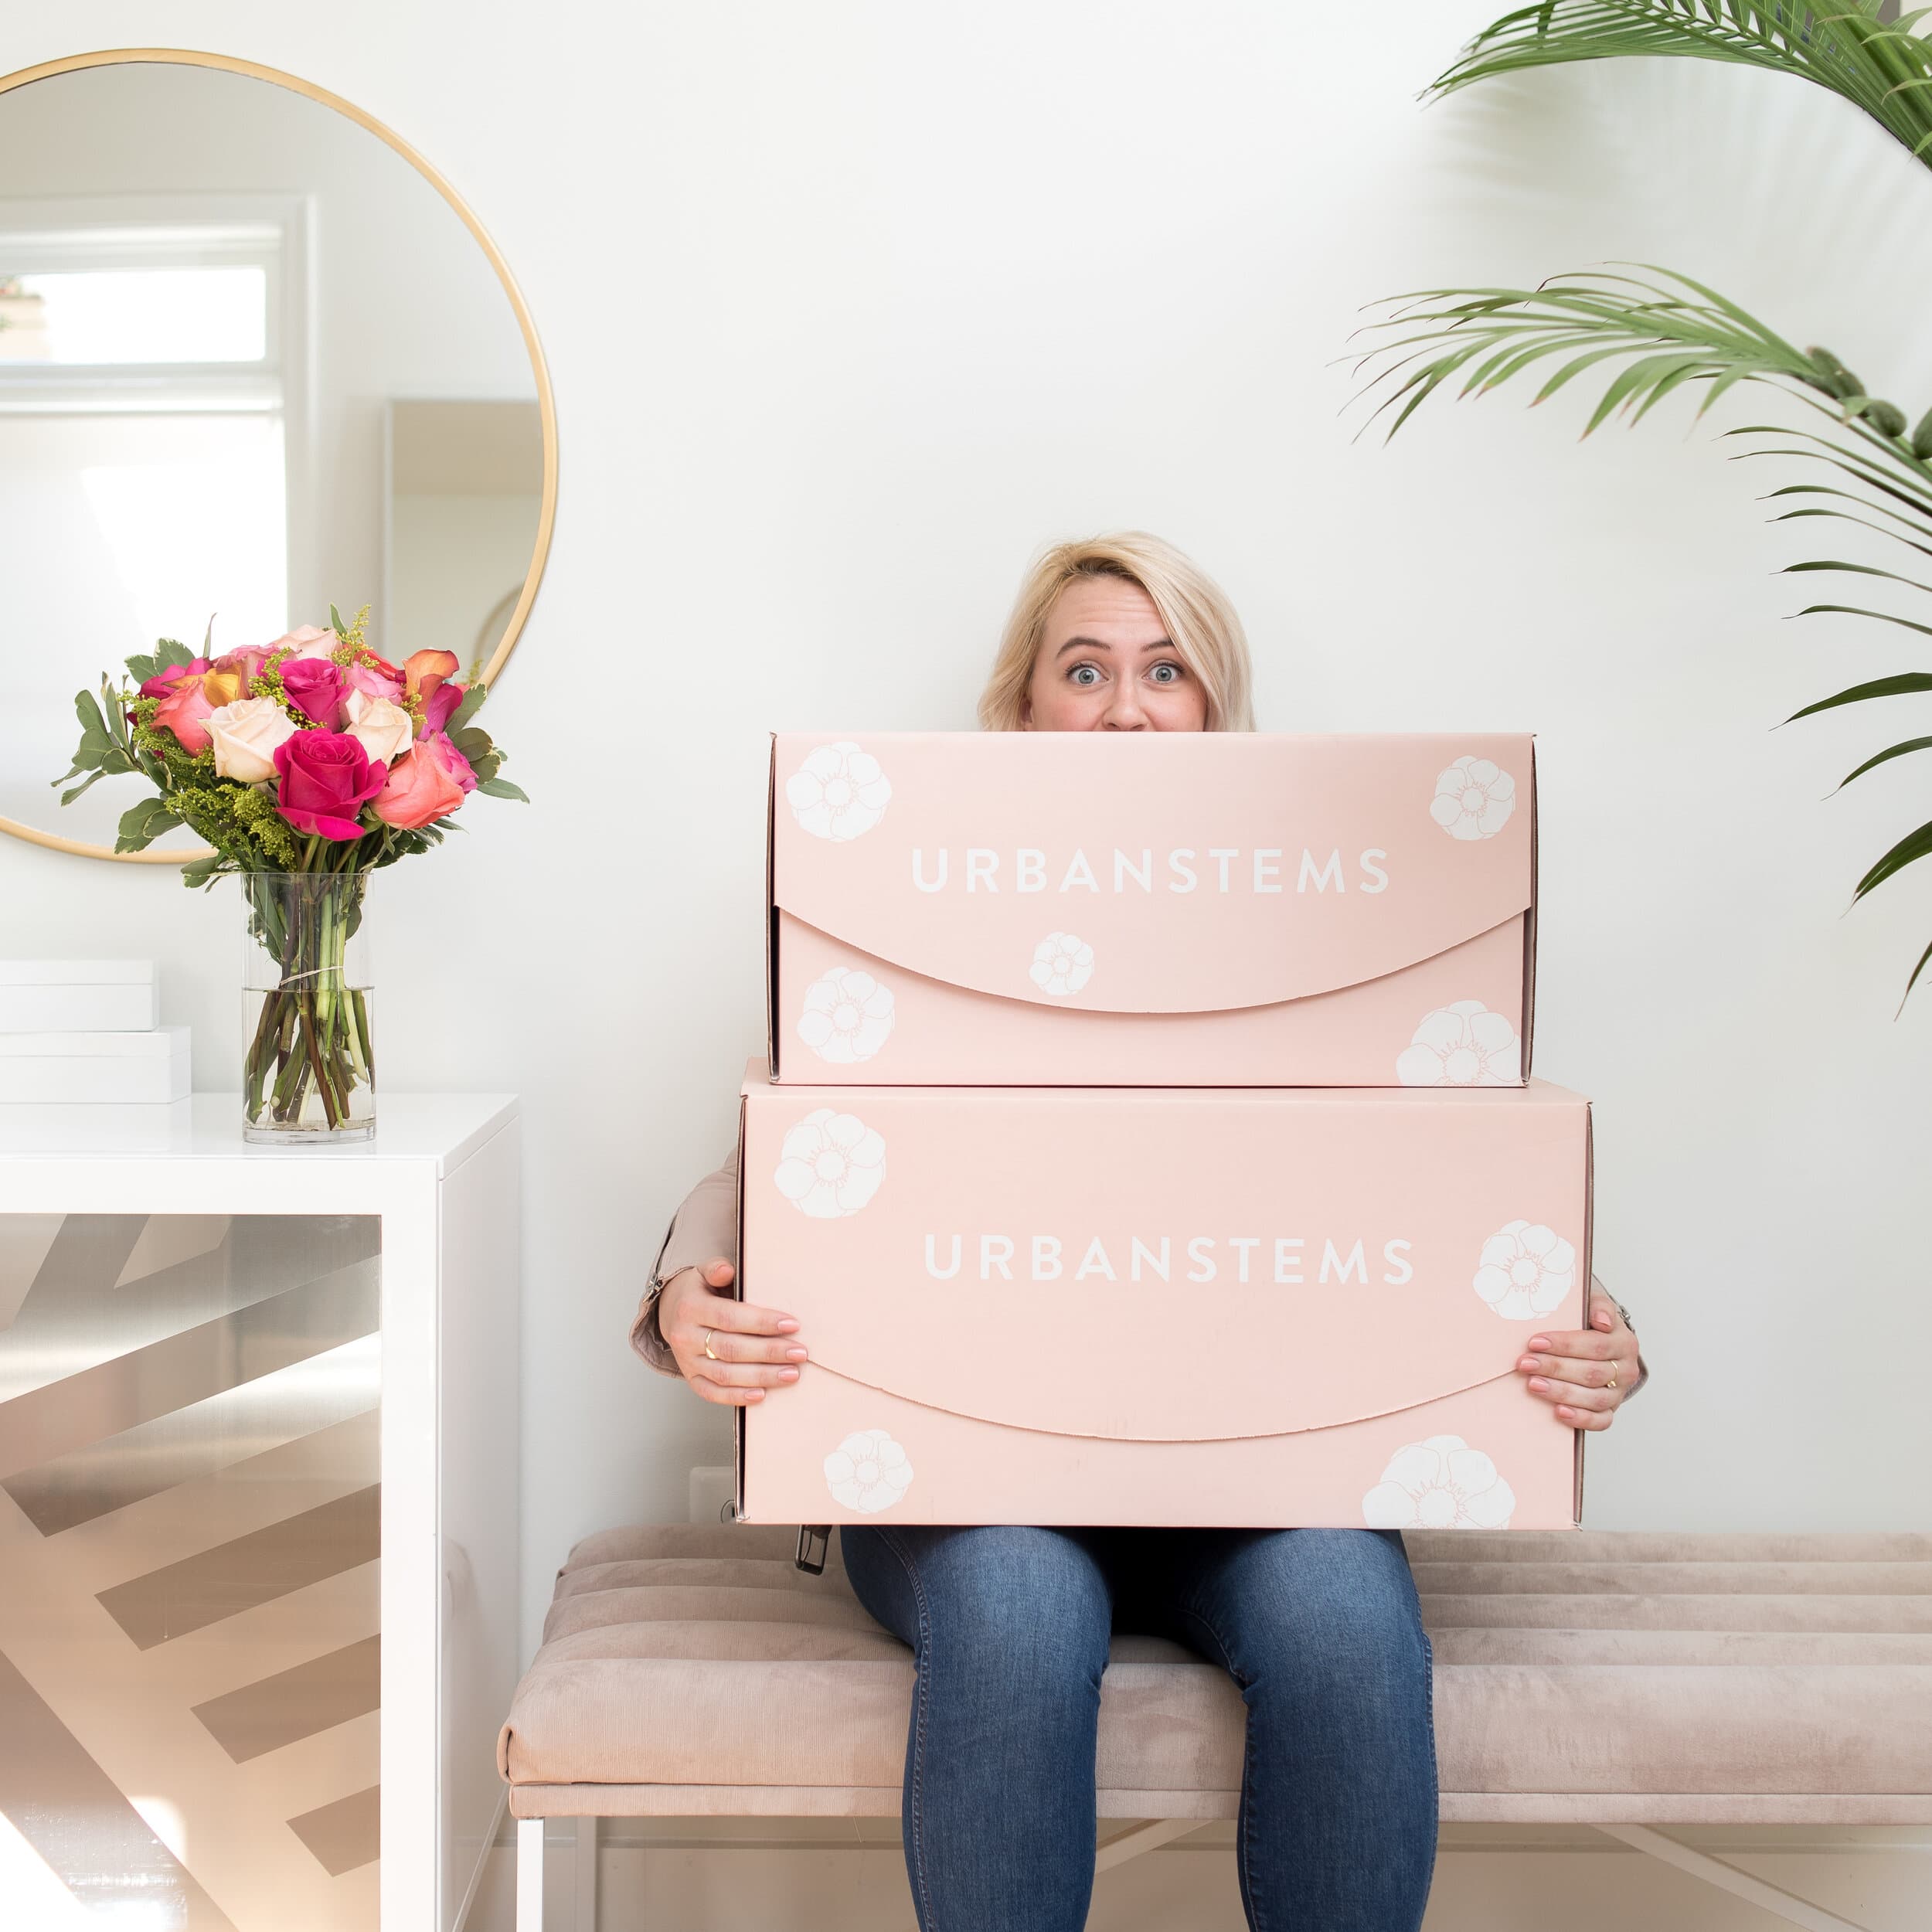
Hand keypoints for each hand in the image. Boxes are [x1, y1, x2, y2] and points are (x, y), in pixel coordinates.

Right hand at [658, 1258, 807, 1407]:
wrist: (671, 1312)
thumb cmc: (698, 1292)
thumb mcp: (703, 1272)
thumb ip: (716, 1269)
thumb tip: (727, 1270)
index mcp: (690, 1308)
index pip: (730, 1318)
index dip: (762, 1323)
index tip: (792, 1325)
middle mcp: (685, 1337)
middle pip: (731, 1349)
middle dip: (769, 1352)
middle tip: (799, 1353)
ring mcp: (687, 1361)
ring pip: (725, 1375)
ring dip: (761, 1376)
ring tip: (791, 1373)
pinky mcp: (691, 1378)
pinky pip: (713, 1393)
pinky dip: (737, 1396)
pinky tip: (762, 1395)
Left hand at [1514, 1280, 1639, 1431]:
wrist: (1599, 1340)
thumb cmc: (1589, 1321)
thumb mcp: (1593, 1303)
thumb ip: (1598, 1304)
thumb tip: (1602, 1320)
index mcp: (1624, 1342)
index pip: (1596, 1345)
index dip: (1565, 1345)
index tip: (1535, 1342)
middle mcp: (1625, 1369)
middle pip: (1591, 1373)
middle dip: (1555, 1368)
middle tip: (1525, 1364)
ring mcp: (1619, 1392)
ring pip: (1594, 1398)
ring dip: (1561, 1392)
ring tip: (1533, 1385)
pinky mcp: (1610, 1410)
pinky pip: (1600, 1421)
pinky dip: (1581, 1418)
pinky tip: (1559, 1412)